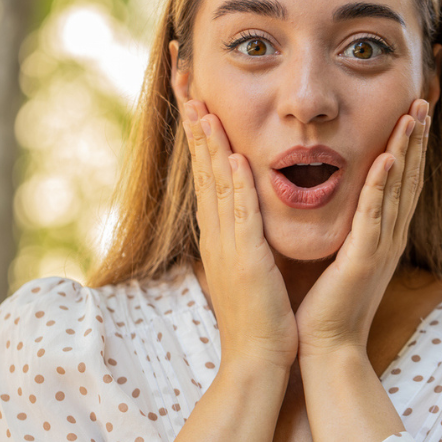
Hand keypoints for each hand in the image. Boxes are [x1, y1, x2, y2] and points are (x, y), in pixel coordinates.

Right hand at [183, 99, 298, 372]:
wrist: (257, 357)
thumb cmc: (257, 314)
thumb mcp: (246, 262)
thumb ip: (242, 231)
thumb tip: (242, 205)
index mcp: (218, 231)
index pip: (206, 171)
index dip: (199, 132)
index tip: (193, 96)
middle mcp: (216, 231)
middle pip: (202, 167)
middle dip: (193, 123)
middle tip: (183, 83)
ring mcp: (228, 244)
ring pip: (216, 184)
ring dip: (209, 145)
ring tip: (202, 107)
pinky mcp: (245, 260)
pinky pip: (240, 216)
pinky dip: (235, 186)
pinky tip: (233, 159)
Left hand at [295, 99, 431, 358]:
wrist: (327, 345)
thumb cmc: (327, 302)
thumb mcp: (340, 253)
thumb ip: (346, 226)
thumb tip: (336, 197)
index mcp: (382, 234)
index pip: (400, 181)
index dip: (408, 146)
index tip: (411, 111)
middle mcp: (389, 237)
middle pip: (408, 177)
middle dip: (416, 138)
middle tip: (422, 100)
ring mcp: (380, 247)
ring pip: (398, 189)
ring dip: (406, 150)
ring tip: (413, 115)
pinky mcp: (364, 259)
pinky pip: (375, 216)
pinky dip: (382, 186)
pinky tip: (388, 159)